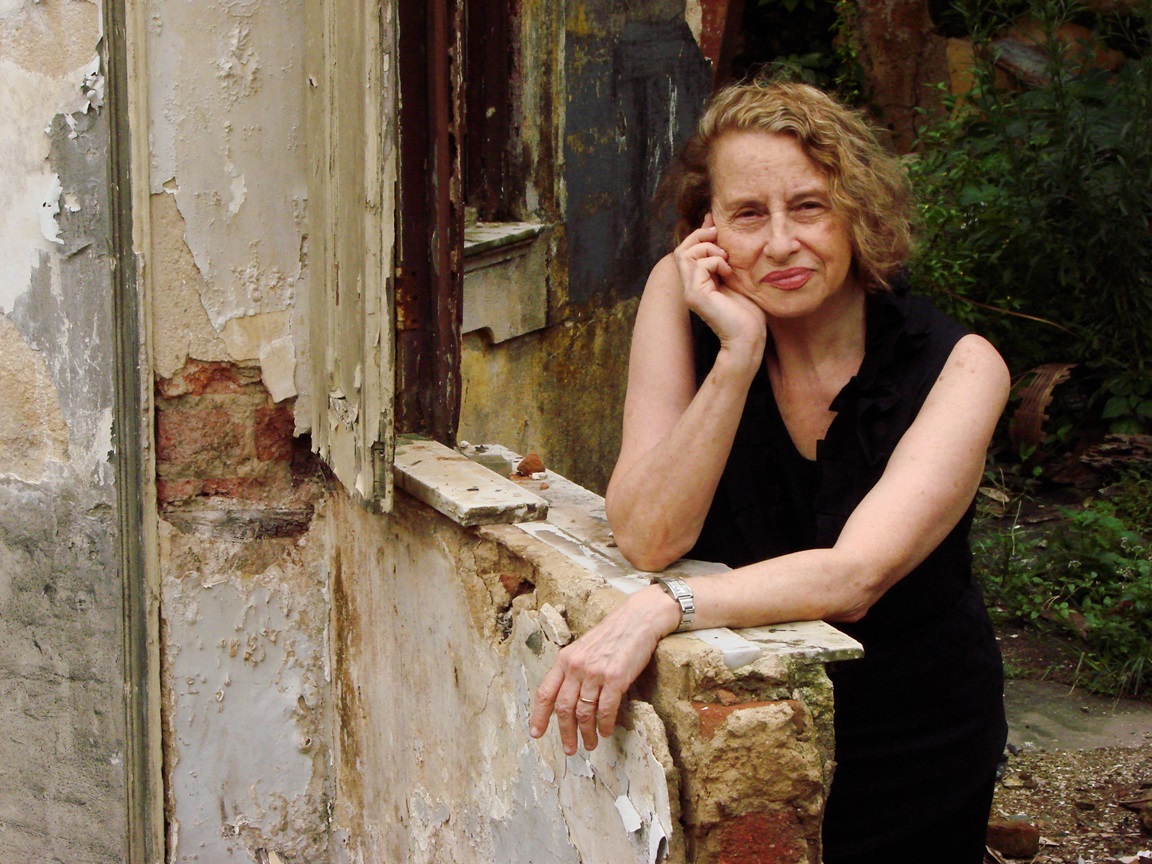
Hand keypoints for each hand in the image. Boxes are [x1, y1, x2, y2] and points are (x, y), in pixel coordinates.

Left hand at [528, 586, 678, 754]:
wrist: (637, 620)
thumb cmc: (612, 635)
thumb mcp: (583, 648)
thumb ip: (572, 670)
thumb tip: (566, 698)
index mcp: (565, 659)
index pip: (545, 692)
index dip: (539, 716)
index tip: (537, 733)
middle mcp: (576, 666)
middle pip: (563, 708)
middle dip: (565, 733)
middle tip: (569, 749)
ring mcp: (595, 673)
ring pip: (584, 712)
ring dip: (586, 733)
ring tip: (590, 744)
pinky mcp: (616, 678)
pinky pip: (606, 709)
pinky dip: (605, 725)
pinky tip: (606, 732)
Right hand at [675, 214, 765, 357]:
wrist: (748, 336)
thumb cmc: (747, 310)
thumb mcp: (736, 276)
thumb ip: (725, 257)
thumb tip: (721, 233)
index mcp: (698, 282)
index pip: (687, 250)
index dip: (699, 233)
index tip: (716, 224)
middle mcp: (689, 286)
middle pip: (681, 250)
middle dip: (699, 236)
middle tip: (719, 236)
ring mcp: (690, 291)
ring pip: (685, 254)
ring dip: (708, 249)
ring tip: (726, 259)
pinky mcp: (696, 295)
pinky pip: (699, 265)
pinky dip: (715, 261)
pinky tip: (728, 272)